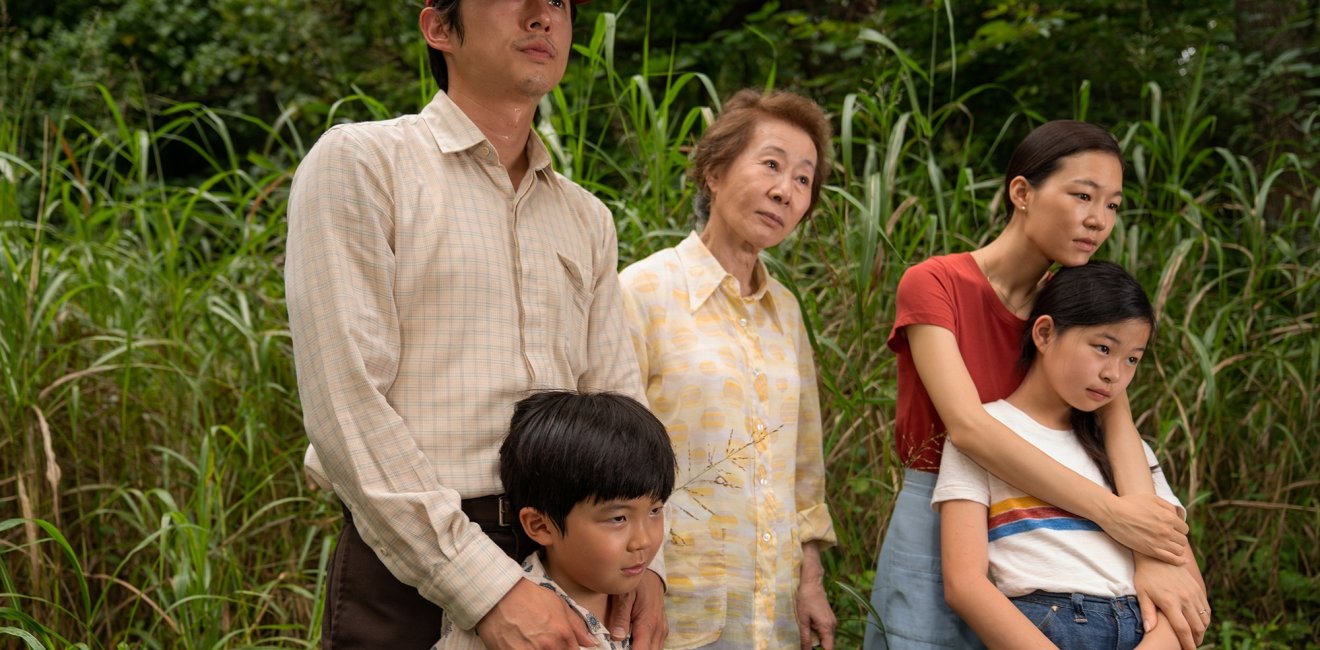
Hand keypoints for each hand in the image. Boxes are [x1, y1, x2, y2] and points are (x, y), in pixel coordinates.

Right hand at [476, 579, 594, 649]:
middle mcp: (548, 648)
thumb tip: (591, 643)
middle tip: (545, 642)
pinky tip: (522, 645)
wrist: (498, 595)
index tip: (563, 645)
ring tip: (533, 642)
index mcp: (562, 635)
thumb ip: (577, 626)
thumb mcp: (558, 604)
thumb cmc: (528, 596)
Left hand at [606, 569, 665, 649]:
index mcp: (648, 623)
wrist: (652, 574)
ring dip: (640, 649)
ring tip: (623, 645)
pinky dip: (646, 647)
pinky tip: (632, 643)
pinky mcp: (661, 629)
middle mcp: (658, 629)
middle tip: (616, 647)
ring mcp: (662, 630)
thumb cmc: (637, 583)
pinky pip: (656, 645)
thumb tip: (617, 637)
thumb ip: (621, 616)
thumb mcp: (624, 594)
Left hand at [796, 581, 835, 648]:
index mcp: (827, 627)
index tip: (810, 649)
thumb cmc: (805, 600)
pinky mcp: (829, 617)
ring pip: (826, 637)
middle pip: (828, 643)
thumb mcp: (802, 620)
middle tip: (805, 644)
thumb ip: (805, 637)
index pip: (829, 648)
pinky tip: (809, 629)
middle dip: (818, 646)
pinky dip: (818, 633)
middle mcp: (832, 626)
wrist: (812, 583)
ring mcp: (832, 621)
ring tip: (806, 637)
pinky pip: (825, 630)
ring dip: (817, 639)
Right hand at [1100, 493, 1188, 562]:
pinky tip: (1181, 561)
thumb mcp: (1151, 498)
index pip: (1184, 528)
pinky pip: (1172, 559)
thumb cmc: (1130, 503)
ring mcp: (1159, 541)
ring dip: (1175, 548)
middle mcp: (1167, 530)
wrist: (1113, 513)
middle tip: (1167, 538)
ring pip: (1179, 550)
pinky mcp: (1151, 550)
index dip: (1178, 529)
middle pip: (1182, 540)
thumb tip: (1177, 516)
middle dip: (1177, 539)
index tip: (1171, 530)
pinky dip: (1178, 561)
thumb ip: (1168, 506)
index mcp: (1169, 517)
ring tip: (1167, 546)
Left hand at [1133, 552, 1209, 649]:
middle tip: (1192, 646)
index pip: (1183, 629)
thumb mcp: (1142, 593)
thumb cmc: (1146, 576)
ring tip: (1195, 636)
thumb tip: (1149, 630)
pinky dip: (1205, 618)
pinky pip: (1206, 608)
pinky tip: (1199, 623)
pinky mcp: (1198, 588)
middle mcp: (1185, 598)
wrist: (1158, 555)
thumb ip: (1147, 613)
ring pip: (1204, 618)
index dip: (1187, 643)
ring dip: (1202, 630)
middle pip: (1197, 627)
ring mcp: (1193, 593)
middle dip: (1196, 639)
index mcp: (1170, 602)